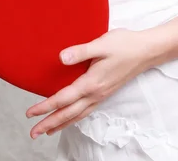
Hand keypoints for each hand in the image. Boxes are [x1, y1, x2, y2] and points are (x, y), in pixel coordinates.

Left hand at [25, 28, 157, 138]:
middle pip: (68, 113)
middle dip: (50, 123)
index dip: (45, 106)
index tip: (30, 113)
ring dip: (61, 123)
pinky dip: (74, 118)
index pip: (63, 99)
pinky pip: (86, 111)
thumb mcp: (101, 44)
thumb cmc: (124, 45)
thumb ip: (80, 51)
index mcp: (92, 83)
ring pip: (77, 115)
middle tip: (33, 132)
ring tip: (47, 130)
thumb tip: (61, 58)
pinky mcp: (106, 92)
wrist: (147, 51)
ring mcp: (102, 95)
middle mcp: (96, 93)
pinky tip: (71, 118)